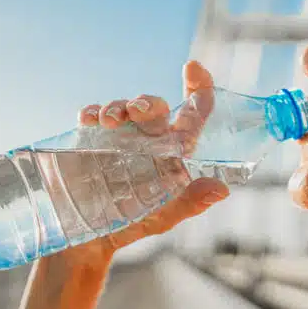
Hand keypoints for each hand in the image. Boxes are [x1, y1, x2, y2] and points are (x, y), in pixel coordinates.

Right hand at [62, 61, 228, 266]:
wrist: (86, 241)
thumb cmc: (129, 226)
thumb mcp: (161, 217)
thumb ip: (189, 202)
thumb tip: (221, 189)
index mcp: (172, 152)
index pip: (193, 113)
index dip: (198, 87)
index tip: (192, 67)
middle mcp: (147, 139)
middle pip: (155, 107)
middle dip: (148, 102)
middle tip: (137, 111)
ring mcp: (118, 138)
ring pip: (123, 107)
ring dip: (117, 106)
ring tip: (109, 120)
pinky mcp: (90, 141)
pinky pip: (93, 116)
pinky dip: (92, 112)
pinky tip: (89, 120)